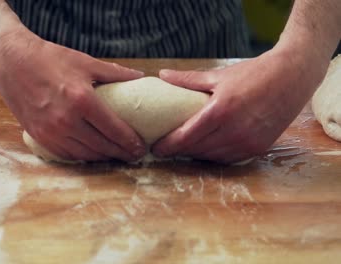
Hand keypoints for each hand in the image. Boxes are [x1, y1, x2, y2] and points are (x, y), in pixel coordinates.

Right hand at [0, 26, 145, 160]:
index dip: (131, 142)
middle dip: (121, 154)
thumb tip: (140, 77)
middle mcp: (67, 120)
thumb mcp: (85, 62)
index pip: (114, 129)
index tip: (141, 148)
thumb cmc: (49, 59)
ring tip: (115, 155)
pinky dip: (81, 156)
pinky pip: (65, 154)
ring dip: (103, 158)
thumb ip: (115, 73)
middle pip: (102, 146)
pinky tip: (91, 153)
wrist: (11, 62)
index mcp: (82, 100)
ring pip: (84, 155)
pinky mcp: (38, 136)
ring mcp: (50, 131)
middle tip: (134, 156)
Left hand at [152, 47, 328, 162]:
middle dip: (178, 150)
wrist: (291, 77)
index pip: (185, 137)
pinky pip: (228, 159)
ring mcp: (247, 142)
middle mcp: (233, 131)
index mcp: (220, 111)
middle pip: (196, 149)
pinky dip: (214, 155)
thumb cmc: (253, 74)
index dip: (167, 146)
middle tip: (165, 148)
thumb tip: (162, 75)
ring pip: (211, 157)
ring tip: (183, 148)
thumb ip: (187, 79)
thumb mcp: (218, 75)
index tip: (155, 148)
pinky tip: (206, 148)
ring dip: (195, 154)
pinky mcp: (257, 149)